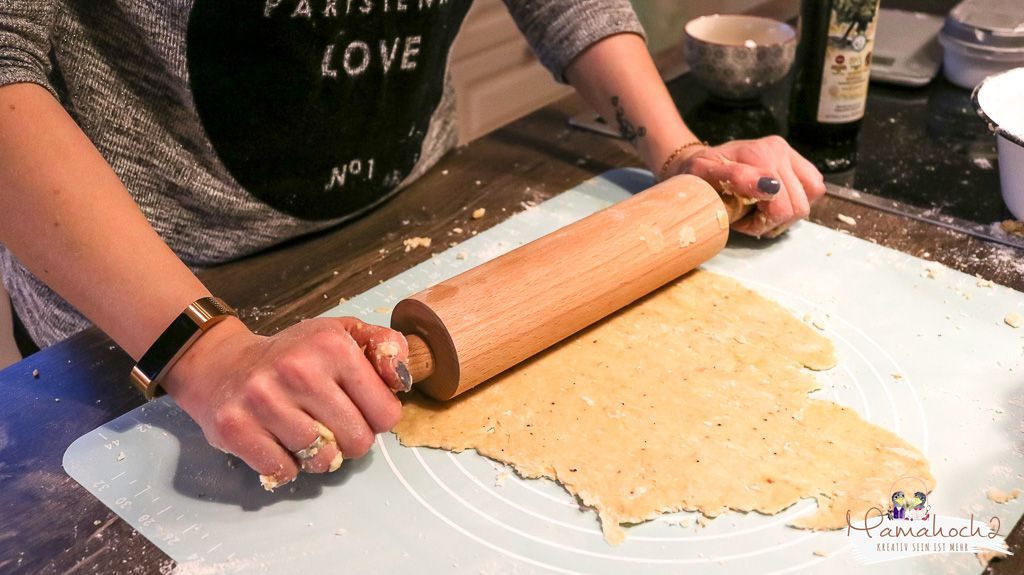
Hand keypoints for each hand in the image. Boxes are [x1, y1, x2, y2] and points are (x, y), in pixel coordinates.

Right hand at [161, 316, 409, 489]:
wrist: (222, 364)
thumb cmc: (294, 354)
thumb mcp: (343, 334)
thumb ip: (385, 347)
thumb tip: (403, 378)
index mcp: (333, 346)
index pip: (387, 414)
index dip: (377, 417)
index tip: (358, 407)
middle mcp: (299, 370)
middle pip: (358, 442)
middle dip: (350, 439)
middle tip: (331, 423)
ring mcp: (264, 400)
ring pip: (323, 461)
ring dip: (319, 455)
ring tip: (305, 431)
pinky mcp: (236, 428)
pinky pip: (284, 471)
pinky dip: (287, 465)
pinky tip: (278, 440)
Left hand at [665, 136, 826, 237]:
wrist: (698, 162)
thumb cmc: (697, 173)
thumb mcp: (703, 175)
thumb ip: (735, 178)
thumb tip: (770, 186)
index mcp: (759, 154)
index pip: (780, 206)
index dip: (761, 223)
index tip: (739, 221)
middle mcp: (779, 150)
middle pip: (798, 206)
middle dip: (773, 221)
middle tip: (749, 219)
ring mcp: (789, 154)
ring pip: (810, 199)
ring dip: (787, 214)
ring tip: (761, 211)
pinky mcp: (795, 161)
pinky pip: (813, 188)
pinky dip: (797, 201)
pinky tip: (774, 202)